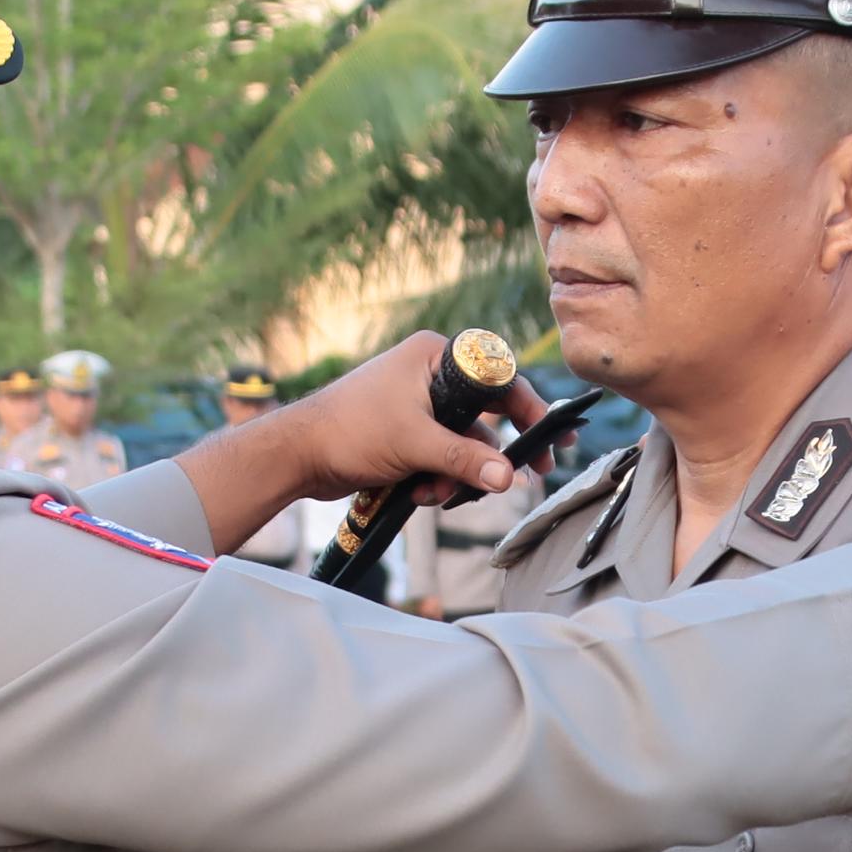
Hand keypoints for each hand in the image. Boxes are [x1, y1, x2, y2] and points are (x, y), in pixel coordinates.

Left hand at [279, 333, 540, 503]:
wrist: (296, 455)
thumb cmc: (347, 431)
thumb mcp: (414, 445)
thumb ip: (464, 461)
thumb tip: (509, 477)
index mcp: (434, 357)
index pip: (498, 377)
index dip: (528, 408)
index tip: (555, 435)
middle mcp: (429, 375)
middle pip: (485, 417)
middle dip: (489, 456)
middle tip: (527, 478)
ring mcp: (418, 406)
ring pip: (463, 445)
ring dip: (458, 476)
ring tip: (437, 494)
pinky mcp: (407, 433)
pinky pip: (441, 457)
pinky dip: (439, 479)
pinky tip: (420, 494)